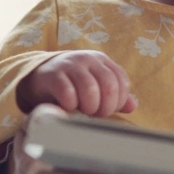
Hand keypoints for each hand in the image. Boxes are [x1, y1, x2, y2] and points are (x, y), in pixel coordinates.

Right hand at [17, 50, 137, 116]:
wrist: (40, 76)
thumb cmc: (73, 85)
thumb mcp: (95, 86)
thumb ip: (114, 95)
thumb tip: (132, 107)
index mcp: (102, 61)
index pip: (121, 81)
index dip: (119, 101)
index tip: (109, 110)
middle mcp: (88, 59)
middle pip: (109, 85)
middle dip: (105, 106)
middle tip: (96, 114)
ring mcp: (70, 65)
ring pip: (90, 89)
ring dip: (89, 106)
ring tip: (83, 111)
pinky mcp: (53, 75)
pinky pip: (68, 93)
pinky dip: (71, 105)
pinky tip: (68, 107)